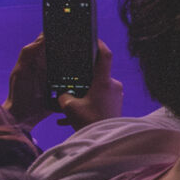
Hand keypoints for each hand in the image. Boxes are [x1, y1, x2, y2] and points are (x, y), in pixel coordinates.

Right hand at [6, 36, 123, 129]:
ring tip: (66, 106)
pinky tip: (67, 119)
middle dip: (82, 79)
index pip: (105, 56)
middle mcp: (113, 85)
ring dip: (82, 96)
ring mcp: (116, 95)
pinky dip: (85, 106)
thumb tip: (62, 93)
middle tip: (69, 81)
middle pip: (97, 75)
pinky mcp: (116, 105)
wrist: (105, 141)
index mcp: (104, 81)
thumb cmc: (89, 121)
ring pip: (96, 90)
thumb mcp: (70, 107)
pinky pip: (99, 101)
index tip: (92, 38)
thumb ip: (64, 96)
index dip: (99, 45)